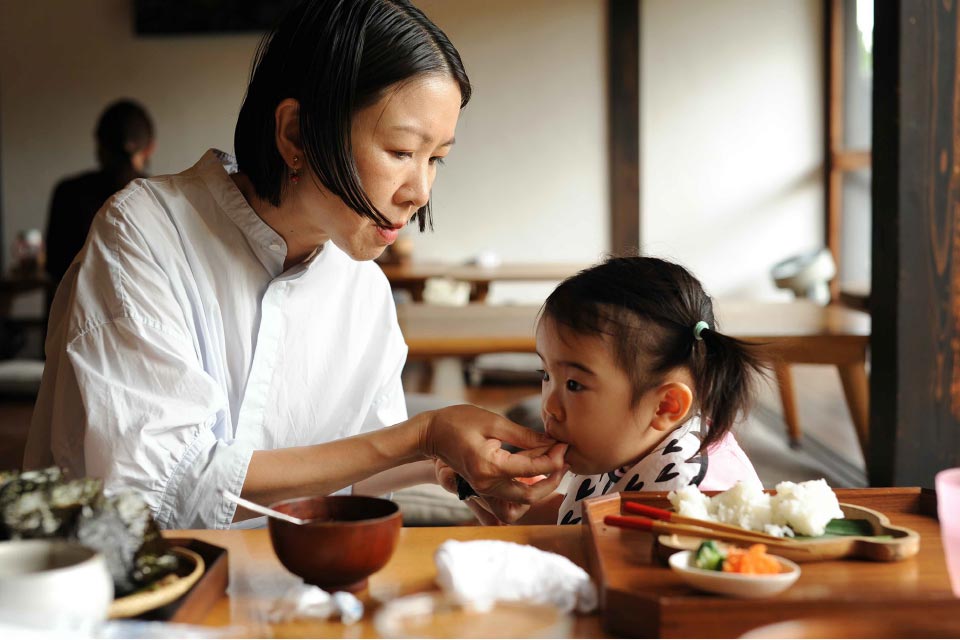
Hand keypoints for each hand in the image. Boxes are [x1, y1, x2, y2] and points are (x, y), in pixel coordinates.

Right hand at [425, 406, 567, 519]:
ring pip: (520, 502)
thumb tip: (551, 443)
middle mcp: (487, 484)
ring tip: (550, 466)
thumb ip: (524, 436)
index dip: (554, 458)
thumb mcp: (493, 422)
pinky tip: (533, 469)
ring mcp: (483, 489)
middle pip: (530, 496)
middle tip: (564, 460)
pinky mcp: (482, 488)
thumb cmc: (458, 422)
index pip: (532, 469)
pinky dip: (525, 488)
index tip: (564, 445)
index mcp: (490, 466)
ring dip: (540, 487)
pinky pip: (509, 498)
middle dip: (552, 480)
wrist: (430, 434)